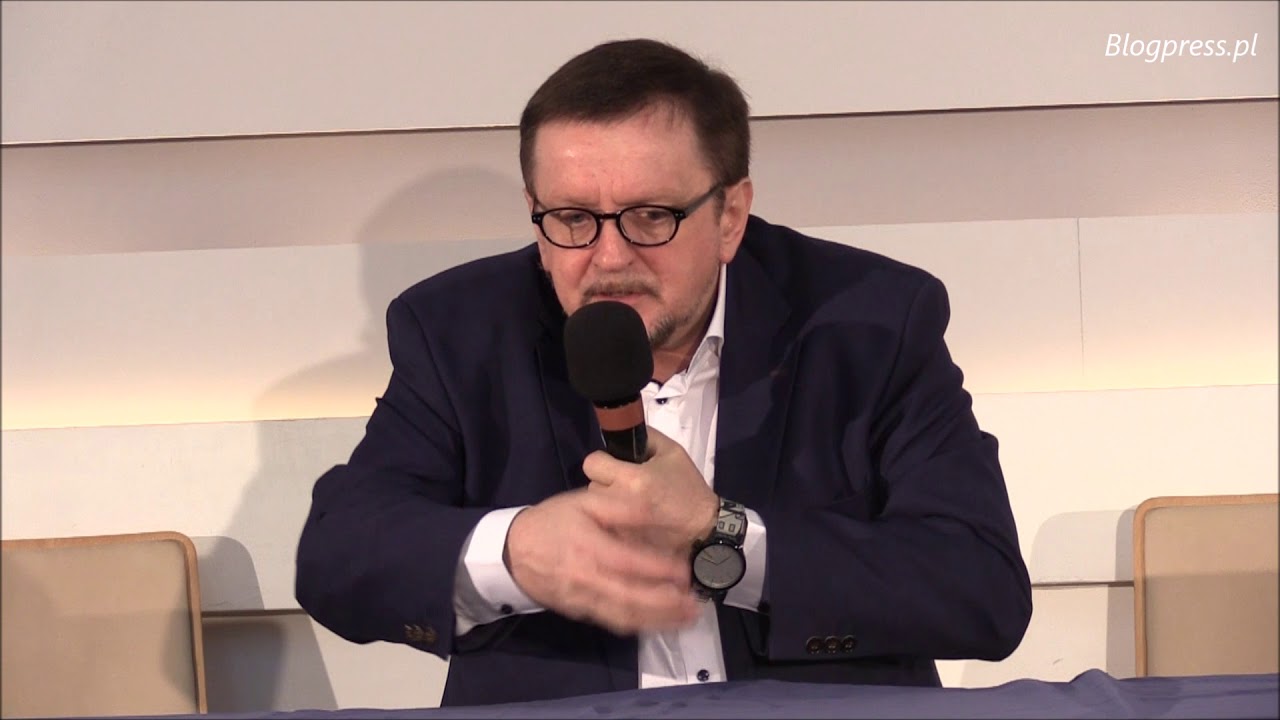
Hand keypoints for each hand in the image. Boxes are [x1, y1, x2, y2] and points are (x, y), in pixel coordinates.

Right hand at [503, 488, 698, 635]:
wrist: (514, 551)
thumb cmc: (554, 522)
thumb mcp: (584, 502)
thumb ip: (618, 505)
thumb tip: (650, 503)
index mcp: (590, 547)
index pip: (629, 562)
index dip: (659, 570)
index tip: (685, 573)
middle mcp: (587, 577)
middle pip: (630, 597)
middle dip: (666, 605)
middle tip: (695, 606)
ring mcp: (583, 599)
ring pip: (624, 616)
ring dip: (658, 621)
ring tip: (686, 619)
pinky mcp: (581, 611)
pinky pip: (612, 622)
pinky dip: (639, 625)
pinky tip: (660, 623)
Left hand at [582, 426, 719, 553]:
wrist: (702, 531)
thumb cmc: (688, 489)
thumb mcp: (674, 453)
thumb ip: (648, 437)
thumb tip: (624, 430)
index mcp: (634, 479)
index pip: (592, 463)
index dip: (603, 462)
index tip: (615, 465)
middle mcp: (620, 503)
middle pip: (592, 485)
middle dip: (605, 483)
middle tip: (624, 486)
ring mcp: (617, 526)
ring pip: (595, 508)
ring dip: (605, 504)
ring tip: (627, 505)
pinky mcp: (618, 543)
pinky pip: (603, 526)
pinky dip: (610, 522)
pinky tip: (627, 521)